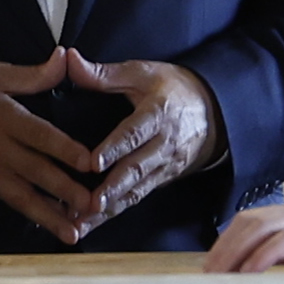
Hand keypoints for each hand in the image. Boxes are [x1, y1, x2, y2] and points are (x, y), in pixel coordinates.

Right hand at [0, 52, 101, 242]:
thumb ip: (32, 74)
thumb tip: (65, 58)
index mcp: (4, 118)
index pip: (41, 136)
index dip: (67, 150)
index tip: (91, 163)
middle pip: (37, 173)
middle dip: (66, 193)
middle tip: (94, 207)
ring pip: (23, 198)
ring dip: (50, 216)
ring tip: (73, 234)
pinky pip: (9, 201)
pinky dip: (30, 214)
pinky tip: (48, 223)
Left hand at [69, 54, 222, 233]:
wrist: (215, 111)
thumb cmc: (173, 89)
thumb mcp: (142, 73)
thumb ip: (103, 73)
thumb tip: (69, 59)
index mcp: (158, 113)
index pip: (135, 133)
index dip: (115, 148)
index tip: (94, 163)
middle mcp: (164, 144)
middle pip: (136, 169)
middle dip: (112, 190)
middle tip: (89, 205)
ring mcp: (165, 165)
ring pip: (136, 190)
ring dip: (109, 209)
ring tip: (82, 223)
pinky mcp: (162, 180)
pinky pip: (138, 197)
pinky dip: (116, 211)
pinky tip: (92, 223)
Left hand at [205, 200, 283, 272]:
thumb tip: (273, 283)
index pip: (255, 220)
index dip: (229, 242)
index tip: (212, 269)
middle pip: (251, 220)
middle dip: (223, 247)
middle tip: (206, 278)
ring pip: (263, 226)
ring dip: (236, 252)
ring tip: (220, 278)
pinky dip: (264, 256)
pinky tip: (251, 274)